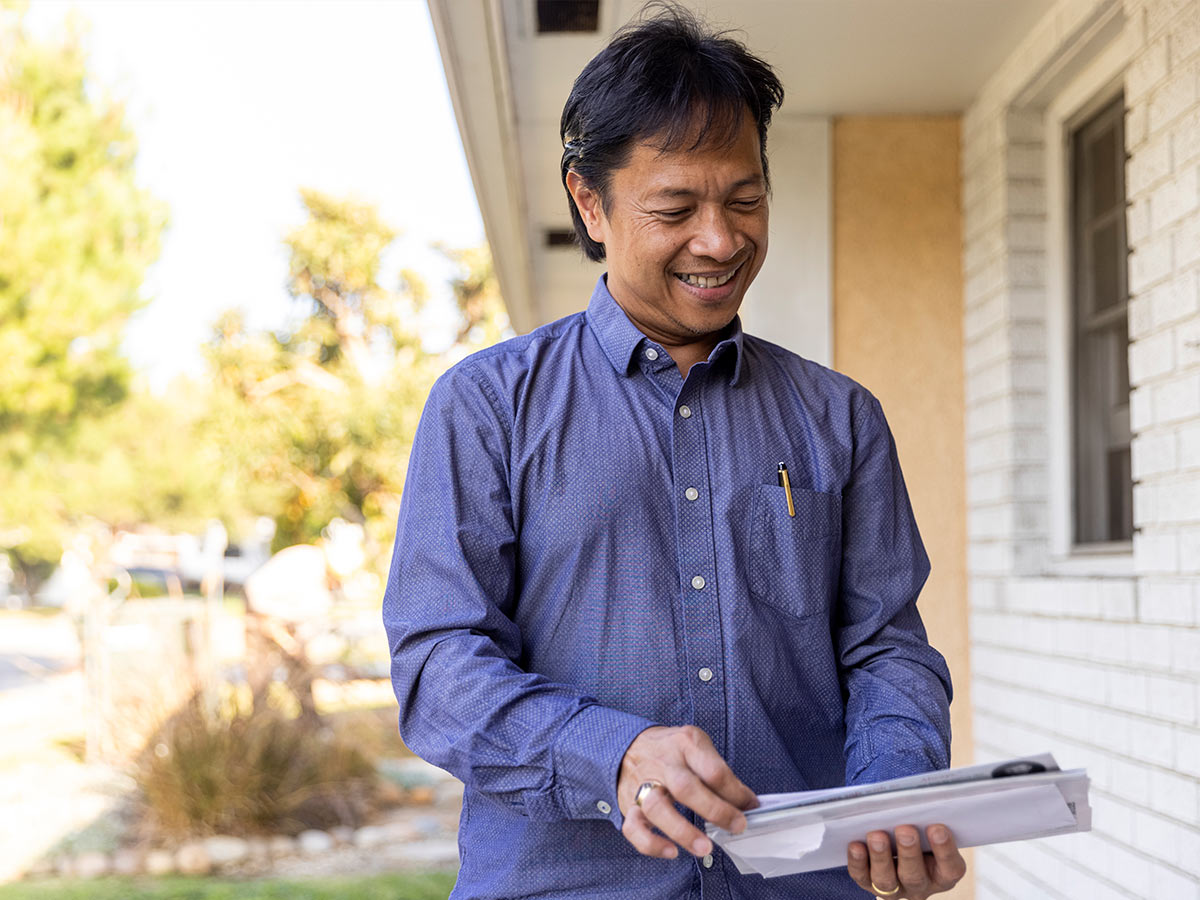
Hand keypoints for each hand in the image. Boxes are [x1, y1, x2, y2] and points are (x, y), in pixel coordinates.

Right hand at [617, 725, 757, 859]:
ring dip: (682, 831)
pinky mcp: (628, 804)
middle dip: (715, 810)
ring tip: (705, 848)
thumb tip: (746, 803)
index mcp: (685, 744)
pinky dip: (651, 843)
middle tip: (737, 826)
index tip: (751, 807)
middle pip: (685, 787)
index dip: (736, 792)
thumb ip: (718, 772)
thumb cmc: (672, 750)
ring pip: (657, 808)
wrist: (629, 745)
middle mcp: (663, 764)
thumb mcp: (697, 746)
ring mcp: (643, 784)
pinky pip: (633, 827)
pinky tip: (671, 852)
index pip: (712, 770)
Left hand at [847, 824, 965, 898]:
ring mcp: (894, 888)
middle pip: (915, 876)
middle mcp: (920, 885)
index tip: (937, 828)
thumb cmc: (918, 831)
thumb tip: (915, 799)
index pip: (950, 868)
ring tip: (877, 836)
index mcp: (942, 873)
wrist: (896, 843)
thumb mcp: (928, 827)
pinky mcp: (869, 883)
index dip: (945, 850)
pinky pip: (861, 876)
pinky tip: (855, 845)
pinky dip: (857, 861)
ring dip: (881, 858)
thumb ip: (926, 818)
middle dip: (909, 852)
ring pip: (886, 880)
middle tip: (905, 830)